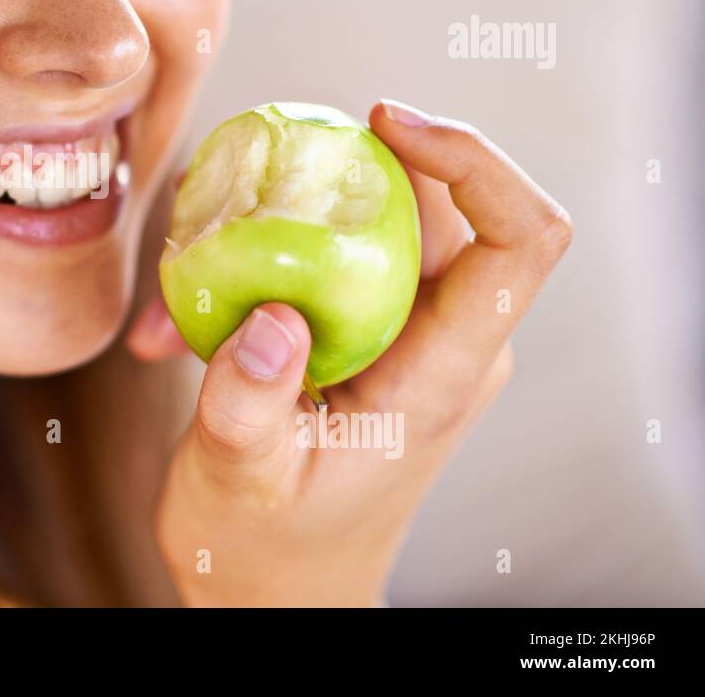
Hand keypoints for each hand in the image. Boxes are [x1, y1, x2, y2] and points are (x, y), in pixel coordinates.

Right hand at [128, 99, 572, 605]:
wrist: (277, 586)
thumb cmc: (264, 548)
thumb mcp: (239, 482)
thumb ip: (248, 405)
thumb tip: (272, 314)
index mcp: (443, 375)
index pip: (520, 239)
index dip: (475, 158)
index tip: (384, 122)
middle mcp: (445, 341)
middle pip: (441, 202)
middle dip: (345, 169)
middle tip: (239, 187)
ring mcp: (410, 335)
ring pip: (382, 218)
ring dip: (289, 215)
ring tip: (190, 280)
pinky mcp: (371, 333)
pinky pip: (339, 253)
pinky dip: (265, 255)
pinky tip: (187, 319)